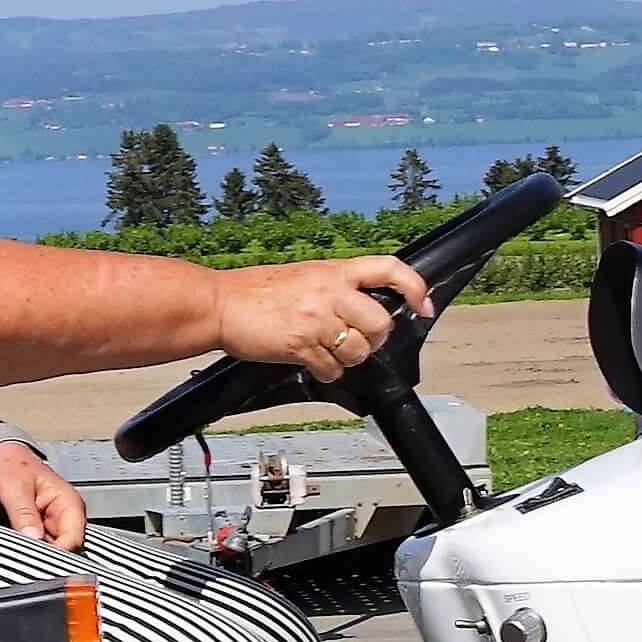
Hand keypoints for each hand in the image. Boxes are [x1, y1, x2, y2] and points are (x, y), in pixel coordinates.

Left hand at [0, 431, 89, 550]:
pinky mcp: (42, 531)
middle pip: (65, 549)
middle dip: (45, 556)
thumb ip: (24, 514)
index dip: (57, 554)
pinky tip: (17, 548)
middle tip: (22, 555)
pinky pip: (40, 547)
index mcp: (69, 502)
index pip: (74, 540)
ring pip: (52, 551)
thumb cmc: (12, 465)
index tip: (35, 559)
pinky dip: (30, 550)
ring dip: (35, 553)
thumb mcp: (15, 488)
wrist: (1, 458)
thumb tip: (33, 539)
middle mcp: (67, 517)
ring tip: (16, 549)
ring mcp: (55, 525)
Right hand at [206, 252, 430, 385]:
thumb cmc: (254, 291)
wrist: (218, 303)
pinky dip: (326, 372)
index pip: (388, 268)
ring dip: (348, 359)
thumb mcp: (304, 275)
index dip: (414, 287)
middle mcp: (329, 291)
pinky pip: (332, 370)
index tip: (422, 305)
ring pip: (359, 351)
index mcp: (333, 270)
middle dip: (374, 339)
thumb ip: (335, 287)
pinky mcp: (300, 344)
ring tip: (327, 352)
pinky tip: (310, 362)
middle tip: (357, 341)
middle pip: (380, 323)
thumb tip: (362, 308)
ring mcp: (315, 319)